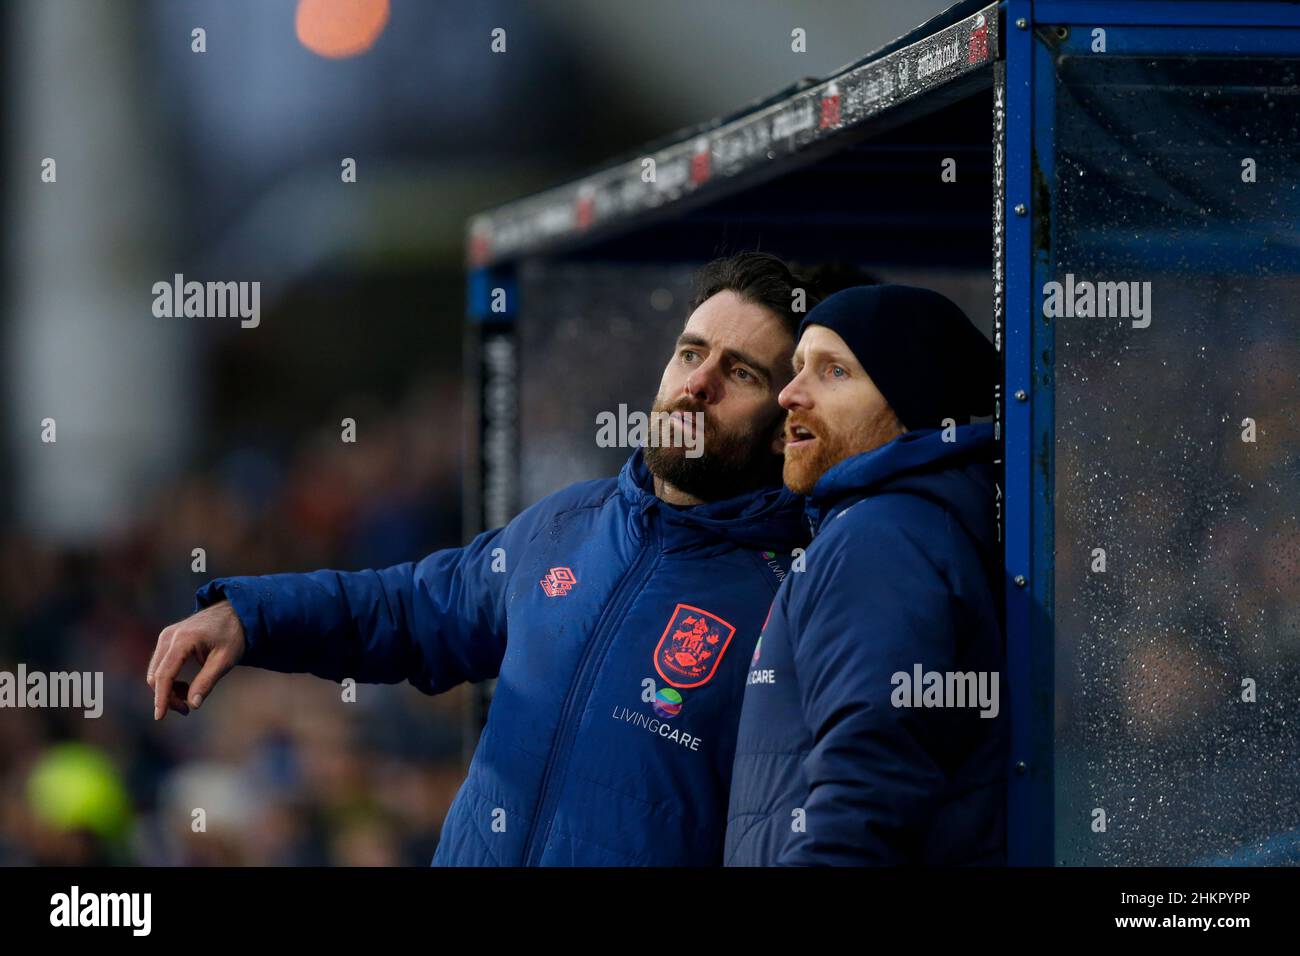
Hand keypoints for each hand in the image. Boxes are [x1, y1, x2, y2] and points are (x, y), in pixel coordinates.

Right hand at [146, 599, 246, 720]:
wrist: (235, 611)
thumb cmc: (233, 634)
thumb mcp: (225, 660)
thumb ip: (207, 681)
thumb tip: (193, 705)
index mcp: (183, 640)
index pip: (165, 675)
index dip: (161, 697)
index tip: (159, 717)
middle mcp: (169, 636)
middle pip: (156, 675)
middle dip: (167, 696)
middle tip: (186, 710)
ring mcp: (166, 636)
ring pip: (155, 671)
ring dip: (167, 689)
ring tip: (188, 697)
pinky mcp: (167, 639)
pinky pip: (160, 664)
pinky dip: (168, 679)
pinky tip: (184, 686)